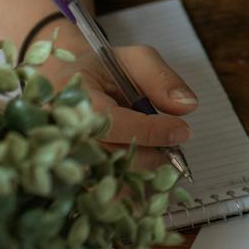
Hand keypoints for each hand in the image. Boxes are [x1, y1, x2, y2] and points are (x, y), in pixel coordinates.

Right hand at [33, 24, 199, 172]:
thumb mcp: (133, 59)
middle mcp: (61, 131)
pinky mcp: (70, 173)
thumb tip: (187, 106)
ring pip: (106, 176)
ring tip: (157, 157)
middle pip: (108, 155)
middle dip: (148, 155)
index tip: (181, 131)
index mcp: (74, 96)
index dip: (149, 131)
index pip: (112, 121)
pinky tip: (141, 175)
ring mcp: (62, 155)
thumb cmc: (100, 69)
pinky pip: (100, 189)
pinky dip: (125, 186)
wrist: (62, 80)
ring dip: (139, 171)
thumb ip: (160, 79)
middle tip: (172, 150)